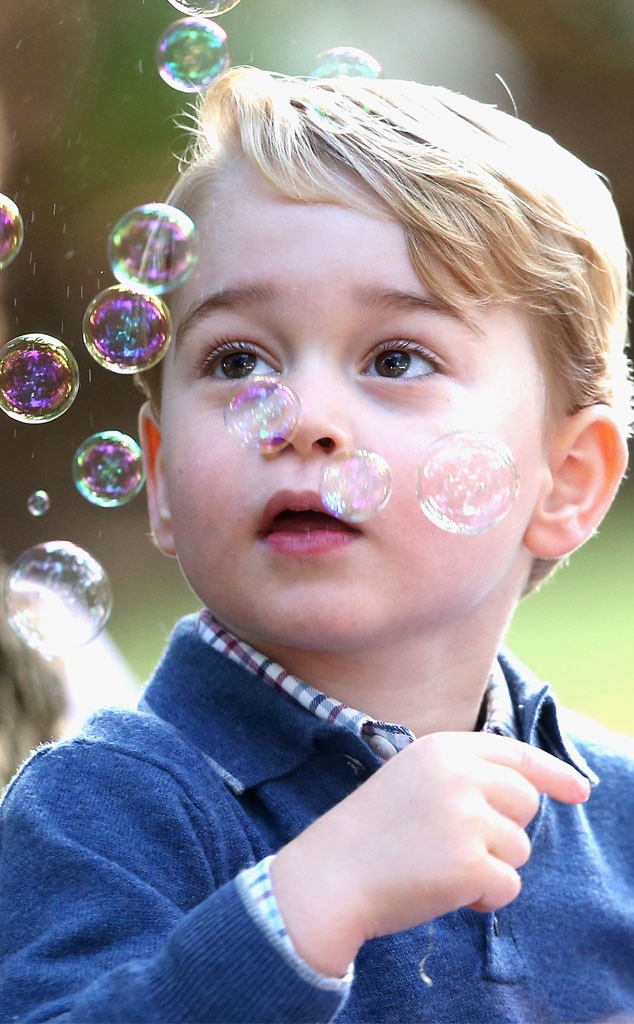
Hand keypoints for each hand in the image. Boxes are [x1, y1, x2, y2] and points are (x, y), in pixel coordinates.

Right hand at [270, 732, 589, 975]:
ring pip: (519, 848)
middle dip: (504, 830)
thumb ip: (464, 776)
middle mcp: (458, 774)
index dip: (553, 773)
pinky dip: (484, 897)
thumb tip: (528, 794)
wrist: (329, 877)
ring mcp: (465, 817)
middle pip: (525, 803)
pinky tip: (443, 890)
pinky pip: (508, 886)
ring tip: (439, 864)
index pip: (516, 754)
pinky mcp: (469, 862)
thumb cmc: (371, 834)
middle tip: (456, 842)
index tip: (579, 790)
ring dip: (490, 866)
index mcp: (442, 748)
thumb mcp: (413, 779)